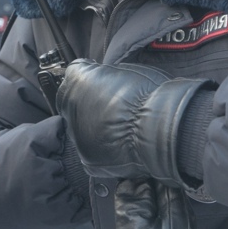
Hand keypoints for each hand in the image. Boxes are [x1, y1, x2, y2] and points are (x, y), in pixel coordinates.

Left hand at [55, 59, 210, 187]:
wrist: (158, 129)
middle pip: (74, 104)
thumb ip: (105, 73)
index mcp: (77, 80)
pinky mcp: (87, 158)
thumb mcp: (126, 69)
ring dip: (96, 128)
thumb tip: (103, 76)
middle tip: (114, 109)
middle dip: (90, 106)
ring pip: (82, 130)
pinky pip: (93, 152)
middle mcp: (69, 107)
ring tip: (121, 128)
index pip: (75, 75)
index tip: (103, 84)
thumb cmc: (148, 96)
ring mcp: (76, 135)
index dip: (91, 80)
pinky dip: (104, 150)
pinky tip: (121, 145)